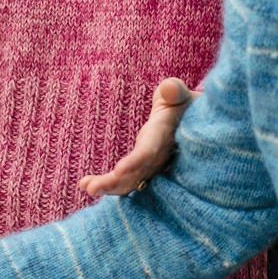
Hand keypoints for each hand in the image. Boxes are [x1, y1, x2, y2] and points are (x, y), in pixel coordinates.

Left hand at [78, 77, 197, 196]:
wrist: (193, 123)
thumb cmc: (183, 103)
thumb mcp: (180, 94)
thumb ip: (175, 90)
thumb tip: (169, 89)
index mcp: (164, 135)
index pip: (150, 151)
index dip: (136, 161)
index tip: (118, 170)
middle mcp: (158, 156)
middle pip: (136, 174)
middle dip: (114, 182)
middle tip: (91, 189)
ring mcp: (151, 166)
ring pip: (130, 182)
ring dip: (108, 187)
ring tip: (85, 187)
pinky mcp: (143, 169)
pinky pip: (126, 181)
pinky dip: (108, 185)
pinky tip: (85, 185)